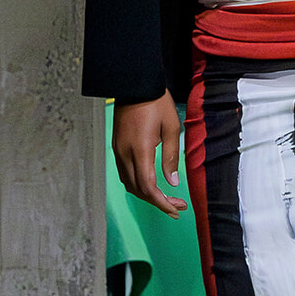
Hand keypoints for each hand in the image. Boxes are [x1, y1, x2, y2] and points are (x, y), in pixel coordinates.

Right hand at [112, 93, 187, 217]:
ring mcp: (118, 151)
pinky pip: (124, 173)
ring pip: (129, 184)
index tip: (176, 210)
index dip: (162, 202)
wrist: (134, 85)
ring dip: (147, 195)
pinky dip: (137, 184)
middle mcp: (125, 154)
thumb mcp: (171, 128)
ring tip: (166, 199)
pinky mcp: (116, 147)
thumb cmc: (156, 103)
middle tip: (177, 207)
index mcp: (140, 150)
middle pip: (138, 190)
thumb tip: (172, 182)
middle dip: (158, 202)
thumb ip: (171, 157)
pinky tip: (150, 184)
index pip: (148, 187)